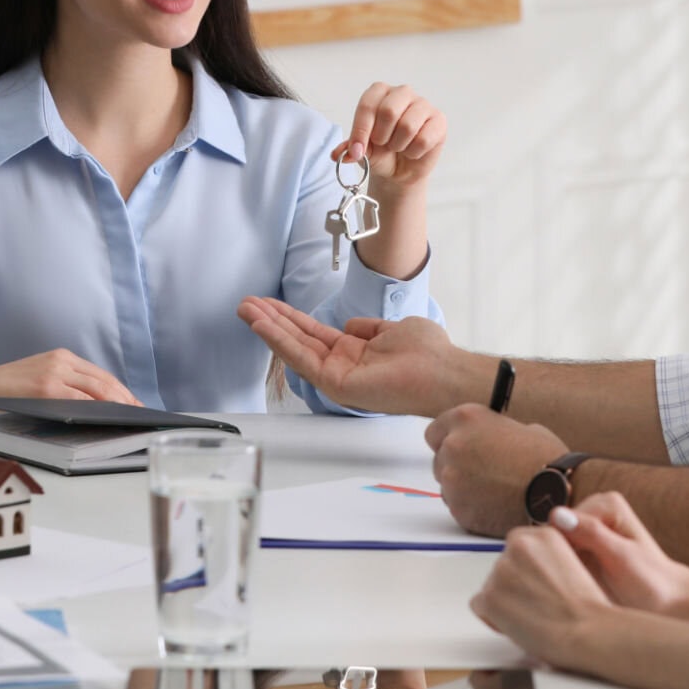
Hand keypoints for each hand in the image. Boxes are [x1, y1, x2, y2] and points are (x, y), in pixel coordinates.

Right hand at [0, 349, 138, 409]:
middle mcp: (61, 361)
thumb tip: (97, 405)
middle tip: (139, 414)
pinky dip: (97, 409)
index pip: (100, 375)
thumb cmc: (6, 390)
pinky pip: (80, 400)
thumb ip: (64, 384)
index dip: (121, 390)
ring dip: (117, 404)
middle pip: (104, 381)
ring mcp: (54, 373)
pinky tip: (107, 418)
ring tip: (129, 418)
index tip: (134, 403)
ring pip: (97, 389)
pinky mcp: (45, 387)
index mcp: (61, 357)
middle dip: (125, 399)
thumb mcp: (39, 377)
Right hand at [237, 299, 472, 414]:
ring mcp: (337, 376)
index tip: (268, 303)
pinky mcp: (336, 384)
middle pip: (298, 339)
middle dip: (271, 320)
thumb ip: (367, 328)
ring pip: (295, 349)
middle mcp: (342, 365)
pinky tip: (263, 326)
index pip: (313, 333)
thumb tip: (348, 325)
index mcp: (355, 352)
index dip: (290, 317)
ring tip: (245, 310)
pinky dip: (280, 342)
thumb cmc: (428, 354)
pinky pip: (302, 360)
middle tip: (245, 304)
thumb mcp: (392, 328)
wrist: (443, 372)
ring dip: (268, 328)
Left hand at [332, 83, 445, 188]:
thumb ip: (350, 149)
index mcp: (379, 92)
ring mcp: (423, 104)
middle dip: (382, 136)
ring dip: (398, 145)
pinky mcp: (439, 120)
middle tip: (383, 144)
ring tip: (398, 146)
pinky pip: (423, 139)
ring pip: (407, 126)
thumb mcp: (361, 150)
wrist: (400, 170)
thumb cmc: (380, 153)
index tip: (357, 151)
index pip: (368, 105)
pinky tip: (413, 150)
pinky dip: (414, 152)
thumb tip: (340, 154)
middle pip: (389, 111)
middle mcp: (402, 92)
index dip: (360, 131)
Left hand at [425, 404, 567, 536]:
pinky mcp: (459, 508)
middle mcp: (452, 446)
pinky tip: (497, 503)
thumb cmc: (545, 457)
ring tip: (496, 489)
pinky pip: (459, 506)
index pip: (435, 431)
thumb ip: (491, 433)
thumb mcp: (519, 427)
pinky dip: (473, 507)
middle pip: (439, 459)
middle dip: (457, 465)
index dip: (448, 440)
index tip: (460, 447)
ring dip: (464, 487)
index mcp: (466, 419)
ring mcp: (452, 479)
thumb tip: (482, 441)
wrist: (556, 491)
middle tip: (482, 471)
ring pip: (448, 485)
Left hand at [470, 523, 615, 669]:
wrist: (587, 630)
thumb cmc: (586, 608)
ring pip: (491, 585)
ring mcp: (501, 571)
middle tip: (535, 605)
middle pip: (503, 566)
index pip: (518, 548)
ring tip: (532, 616)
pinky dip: (493, 617)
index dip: (526, 571)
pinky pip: (479, 605)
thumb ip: (545, 559)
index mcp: (543, 534)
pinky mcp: (490, 596)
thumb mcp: (572, 564)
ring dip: (505, 601)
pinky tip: (518, 624)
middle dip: (514, 585)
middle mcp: (519, 546)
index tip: (536, 584)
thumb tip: (528, 570)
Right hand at [546, 492, 688, 617]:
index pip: (558, 523)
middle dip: (556, 559)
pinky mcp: (583, 549)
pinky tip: (571, 590)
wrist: (668, 603)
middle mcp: (594, 511)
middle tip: (571, 586)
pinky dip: (560, 573)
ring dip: (557, 568)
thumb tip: (556, 515)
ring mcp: (588, 530)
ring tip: (573, 589)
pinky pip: (559, 558)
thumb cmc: (651, 583)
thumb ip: (592, 533)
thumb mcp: (621, 558)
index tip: (570, 577)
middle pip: (553, 533)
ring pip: (553, 547)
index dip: (558, 551)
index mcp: (605, 504)